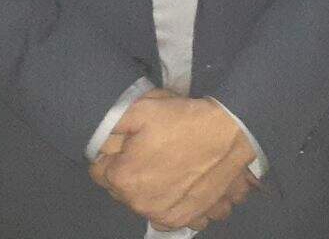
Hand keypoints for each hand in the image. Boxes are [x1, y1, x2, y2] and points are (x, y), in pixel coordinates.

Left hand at [93, 91, 258, 230]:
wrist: (231, 131)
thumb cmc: (183, 119)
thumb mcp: (140, 109)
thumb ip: (110, 125)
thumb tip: (97, 141)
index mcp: (124, 180)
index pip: (99, 171)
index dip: (112, 153)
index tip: (128, 142)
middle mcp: (142, 205)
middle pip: (123, 189)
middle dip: (131, 171)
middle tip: (151, 149)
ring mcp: (168, 216)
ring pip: (147, 204)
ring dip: (152, 190)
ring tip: (168, 167)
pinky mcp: (191, 219)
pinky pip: (173, 216)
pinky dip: (176, 203)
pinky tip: (184, 183)